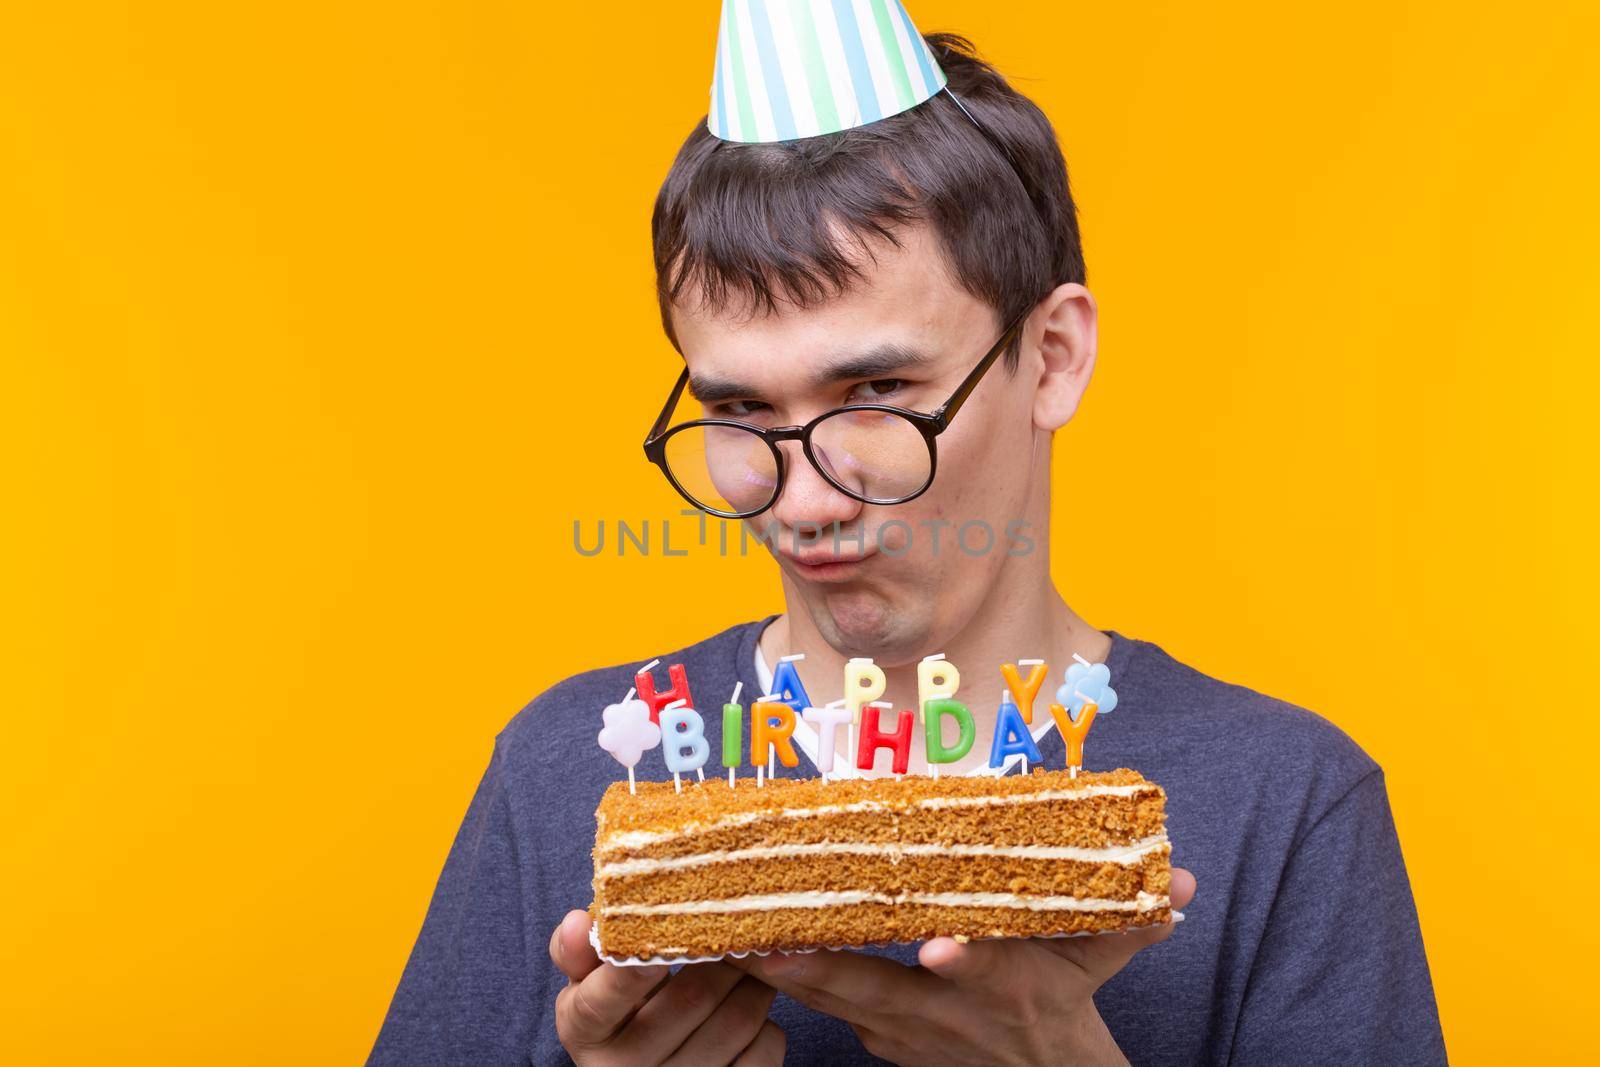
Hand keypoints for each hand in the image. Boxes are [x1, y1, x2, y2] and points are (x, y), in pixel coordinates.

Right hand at [550, 910, 785, 1065]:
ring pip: (738, 1020)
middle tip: (733, 932)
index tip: (654, 946)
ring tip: (747, 965)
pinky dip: (767, 1022)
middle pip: (691, 998)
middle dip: (722, 955)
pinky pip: (764, 1049)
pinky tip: (750, 1009)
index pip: (598, 1003)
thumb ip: (579, 950)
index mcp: (585, 1033)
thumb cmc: (619, 1011)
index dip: (628, 973)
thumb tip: (578, 923)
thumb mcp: (589, 983)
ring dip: (753, 983)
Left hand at [735, 868, 1196, 1066]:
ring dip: (784, 975)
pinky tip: (753, 954)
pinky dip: (794, 986)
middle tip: (758, 933)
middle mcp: (947, 1017)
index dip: (965, 962)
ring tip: (728, 938)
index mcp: (1004, 987)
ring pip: (838, 1004)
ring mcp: (909, 1039)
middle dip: (814, 966)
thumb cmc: (1066, 1011)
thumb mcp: (1095, 959)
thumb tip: (1180, 882)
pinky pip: (832, 1011)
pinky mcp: (887, 1046)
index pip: (985, 971)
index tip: (941, 950)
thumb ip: (1129, 920)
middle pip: (874, 992)